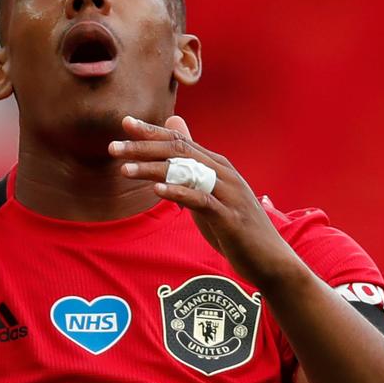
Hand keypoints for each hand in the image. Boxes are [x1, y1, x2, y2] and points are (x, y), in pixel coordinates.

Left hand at [108, 115, 302, 288]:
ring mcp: (229, 194)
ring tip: (124, 169)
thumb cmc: (236, 226)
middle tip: (113, 147)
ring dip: (152, 168)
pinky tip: (156, 190)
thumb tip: (175, 128)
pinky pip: (201, 200)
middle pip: (179, 152)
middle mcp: (224, 173)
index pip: (180, 141)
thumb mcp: (210, 192)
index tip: (124, 123)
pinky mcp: (230, 218)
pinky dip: (178, 192)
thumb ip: (191, 164)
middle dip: (143, 147)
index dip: (152, 131)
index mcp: (217, 166)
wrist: (270, 259)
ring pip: (187, 172)